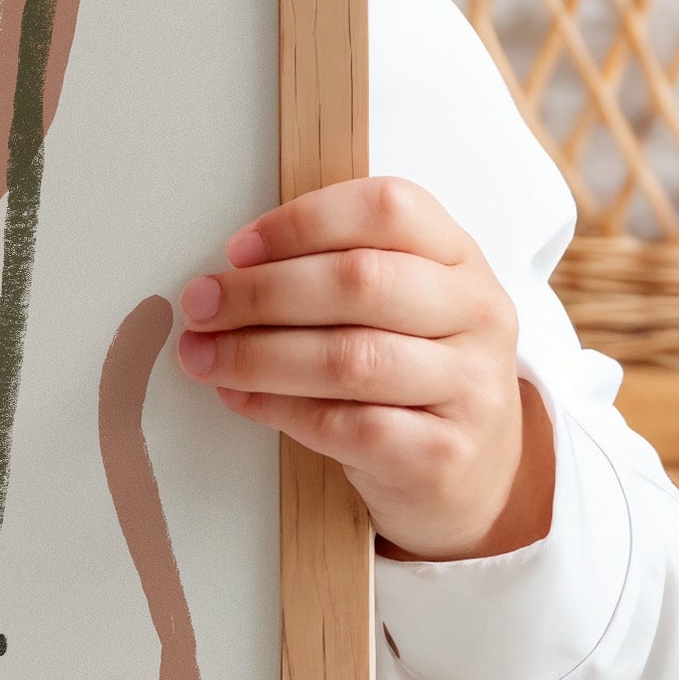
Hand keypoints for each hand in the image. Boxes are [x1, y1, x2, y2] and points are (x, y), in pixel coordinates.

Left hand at [175, 179, 553, 560]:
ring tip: (203, 356)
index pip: (386, 208)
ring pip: (350, 357)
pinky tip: (241, 396)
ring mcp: (469, 386)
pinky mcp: (442, 453)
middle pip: (361, 281)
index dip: (302, 222)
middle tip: (201, 304)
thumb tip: (230, 272)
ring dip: (258, 354)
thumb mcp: (401, 303)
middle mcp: (476, 313)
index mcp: (459, 258)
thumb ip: (336, 269)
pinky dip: (280, 407)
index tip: (238, 249)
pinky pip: (348, 425)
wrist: (477, 470)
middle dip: (263, 292)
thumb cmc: (416, 371)